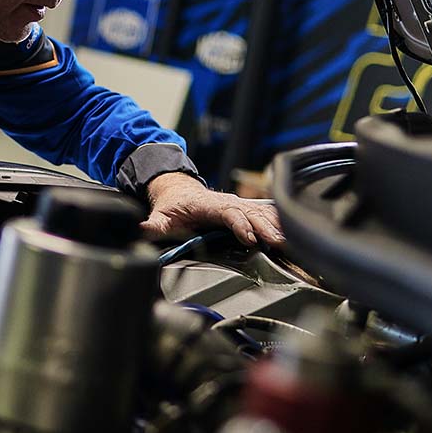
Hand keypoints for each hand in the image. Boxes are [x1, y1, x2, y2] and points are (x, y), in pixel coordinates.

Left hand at [141, 172, 283, 246]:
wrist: (178, 190)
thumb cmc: (172, 206)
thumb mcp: (160, 217)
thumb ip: (151, 226)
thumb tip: (138, 230)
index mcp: (208, 205)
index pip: (228, 213)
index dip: (239, 224)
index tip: (249, 238)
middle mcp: (227, 202)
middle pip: (250, 212)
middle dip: (266, 227)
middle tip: (280, 242)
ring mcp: (238, 204)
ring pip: (261, 212)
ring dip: (276, 224)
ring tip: (292, 239)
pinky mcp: (244, 208)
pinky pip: (265, 212)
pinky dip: (279, 220)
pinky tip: (293, 230)